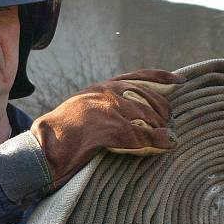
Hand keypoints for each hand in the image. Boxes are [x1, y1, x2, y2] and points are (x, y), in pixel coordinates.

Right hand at [30, 69, 184, 188]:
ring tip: (166, 138)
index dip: (162, 78)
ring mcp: (109, 109)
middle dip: (163, 112)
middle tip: (169, 124)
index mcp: (101, 87)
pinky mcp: (111, 127)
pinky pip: (142, 135)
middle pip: (148, 98)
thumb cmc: (61, 135)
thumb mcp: (83, 110)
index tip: (180, 81)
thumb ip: (105, 108)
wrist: (43, 147)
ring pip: (148, 117)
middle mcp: (107, 92)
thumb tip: (133, 117)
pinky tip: (165, 145)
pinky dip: (156, 142)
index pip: (138, 76)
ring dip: (160, 129)